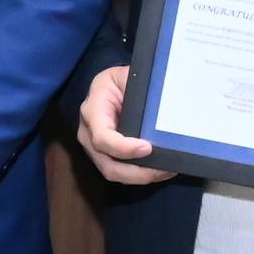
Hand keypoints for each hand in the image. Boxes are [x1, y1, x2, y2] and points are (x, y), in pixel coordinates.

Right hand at [75, 65, 173, 187]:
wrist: (111, 86)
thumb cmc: (120, 80)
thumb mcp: (128, 77)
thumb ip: (139, 92)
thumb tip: (162, 110)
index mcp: (92, 110)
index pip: (102, 137)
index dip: (123, 148)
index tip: (148, 148)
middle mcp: (88, 133)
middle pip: (107, 164)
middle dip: (136, 173)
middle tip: (163, 170)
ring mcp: (94, 148)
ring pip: (114, 172)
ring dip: (141, 176)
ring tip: (166, 171)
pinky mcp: (104, 156)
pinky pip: (120, 171)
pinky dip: (140, 175)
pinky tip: (160, 170)